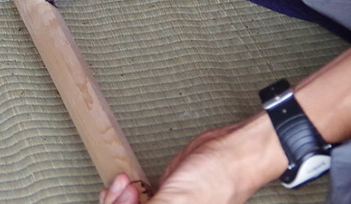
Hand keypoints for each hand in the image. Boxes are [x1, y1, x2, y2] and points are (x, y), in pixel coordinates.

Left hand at [100, 115, 284, 203]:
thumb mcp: (178, 201)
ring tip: (124, 182)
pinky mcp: (163, 195)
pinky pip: (136, 199)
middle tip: (123, 188)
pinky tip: (124, 181)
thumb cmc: (217, 179)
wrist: (232, 152)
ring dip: (118, 197)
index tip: (125, 197)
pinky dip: (124, 191)